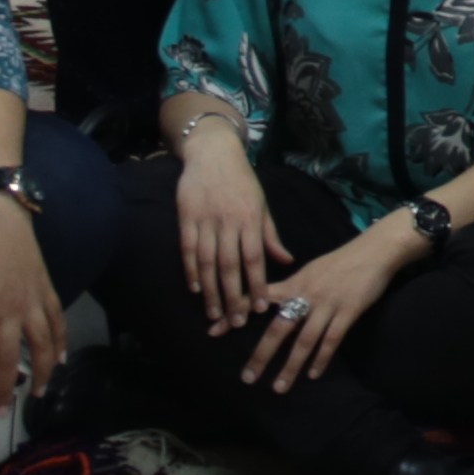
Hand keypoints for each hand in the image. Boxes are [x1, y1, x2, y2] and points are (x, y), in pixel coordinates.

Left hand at [0, 191, 69, 406]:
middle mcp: (9, 310)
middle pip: (9, 360)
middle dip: (3, 390)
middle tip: (0, 412)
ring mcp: (32, 300)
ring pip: (42, 347)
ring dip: (40, 374)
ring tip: (36, 394)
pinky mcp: (46, 289)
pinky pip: (57, 322)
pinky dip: (61, 344)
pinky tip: (61, 361)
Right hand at [172, 123, 286, 333]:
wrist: (213, 152)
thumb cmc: (242, 182)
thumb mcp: (261, 205)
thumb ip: (270, 235)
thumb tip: (287, 261)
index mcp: (250, 219)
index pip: (255, 259)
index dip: (258, 285)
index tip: (260, 308)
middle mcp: (228, 222)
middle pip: (230, 266)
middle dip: (234, 296)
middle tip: (236, 322)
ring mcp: (205, 219)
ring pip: (208, 262)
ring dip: (211, 291)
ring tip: (214, 314)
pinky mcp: (186, 217)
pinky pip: (188, 248)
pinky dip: (191, 270)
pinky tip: (195, 288)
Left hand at [239, 220, 418, 393]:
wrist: (374, 251)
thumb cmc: (341, 261)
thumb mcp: (310, 270)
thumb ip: (291, 287)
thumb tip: (272, 301)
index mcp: (294, 283)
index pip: (257, 299)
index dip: (235, 314)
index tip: (213, 331)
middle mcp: (306, 295)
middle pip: (278, 328)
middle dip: (262, 354)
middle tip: (248, 377)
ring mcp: (327, 305)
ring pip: (304, 340)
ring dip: (290, 366)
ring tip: (279, 387)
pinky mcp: (348, 312)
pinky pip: (331, 340)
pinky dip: (321, 359)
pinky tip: (313, 375)